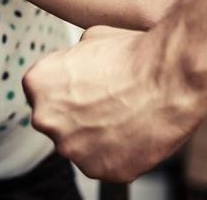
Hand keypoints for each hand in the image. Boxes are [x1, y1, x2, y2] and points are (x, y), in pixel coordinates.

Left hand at [23, 22, 206, 182]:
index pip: (43, 92)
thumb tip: (77, 63)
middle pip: (58, 121)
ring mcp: (72, 149)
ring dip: (97, 135)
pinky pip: (105, 163)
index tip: (88, 86)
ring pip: (81, 145)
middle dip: (78, 114)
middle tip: (109, 101)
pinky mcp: (100, 170)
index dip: (68, 88)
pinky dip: (119, 152)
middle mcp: (46, 119)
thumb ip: (73, 57)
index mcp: (37, 84)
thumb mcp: (91, 37)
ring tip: (126, 115)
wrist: (169, 78)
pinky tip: (135, 132)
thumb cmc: (134, 55)